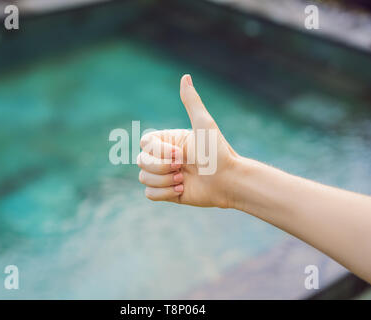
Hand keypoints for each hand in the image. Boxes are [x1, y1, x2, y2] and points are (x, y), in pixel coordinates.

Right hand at [137, 75, 239, 207]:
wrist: (230, 181)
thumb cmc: (218, 153)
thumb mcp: (204, 124)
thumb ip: (191, 102)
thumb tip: (185, 76)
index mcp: (170, 141)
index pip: (144, 143)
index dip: (157, 151)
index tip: (179, 154)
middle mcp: (165, 157)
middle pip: (140, 161)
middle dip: (161, 167)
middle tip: (183, 168)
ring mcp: (165, 176)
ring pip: (143, 178)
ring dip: (164, 181)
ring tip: (185, 180)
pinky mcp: (168, 193)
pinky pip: (149, 194)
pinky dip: (164, 193)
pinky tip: (183, 189)